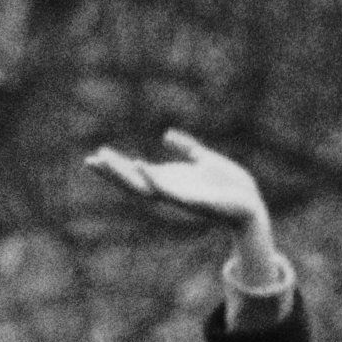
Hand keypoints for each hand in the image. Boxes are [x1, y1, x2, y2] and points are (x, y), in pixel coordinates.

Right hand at [81, 129, 269, 233]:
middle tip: (89, 160)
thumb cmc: (230, 186)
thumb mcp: (205, 159)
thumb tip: (165, 135)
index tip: (95, 156)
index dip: (116, 165)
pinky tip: (138, 164)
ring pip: (143, 186)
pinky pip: (166, 189)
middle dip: (111, 172)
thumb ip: (186, 148)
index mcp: (171, 180)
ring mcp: (178, 196)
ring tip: (105, 160)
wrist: (251, 205)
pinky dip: (151, 177)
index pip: (136, 173)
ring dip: (123, 174)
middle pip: (132, 182)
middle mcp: (169, 190)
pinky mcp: (190, 200)